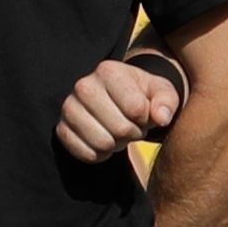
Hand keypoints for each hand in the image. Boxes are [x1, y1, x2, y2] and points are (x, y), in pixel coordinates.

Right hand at [54, 54, 184, 159]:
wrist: (120, 102)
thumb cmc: (144, 95)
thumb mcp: (162, 92)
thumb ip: (166, 102)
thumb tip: (161, 118)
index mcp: (109, 71)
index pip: (136, 108)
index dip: (146, 118)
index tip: (144, 114)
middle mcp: (83, 86)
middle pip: (120, 128)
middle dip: (133, 133)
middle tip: (133, 127)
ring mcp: (68, 108)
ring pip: (102, 143)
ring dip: (117, 144)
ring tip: (120, 133)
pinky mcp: (60, 129)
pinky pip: (84, 153)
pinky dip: (100, 155)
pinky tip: (106, 142)